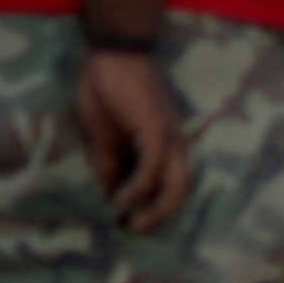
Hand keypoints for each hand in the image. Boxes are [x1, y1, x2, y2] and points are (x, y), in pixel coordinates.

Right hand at [73, 46, 189, 232]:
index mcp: (163, 148)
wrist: (111, 53)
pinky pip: (155, 167)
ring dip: (156, 209)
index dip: (148, 209)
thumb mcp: (101, 139)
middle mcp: (175, 146)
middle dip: (160, 217)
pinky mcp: (157, 129)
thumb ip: (109, 167)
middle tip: (133, 229)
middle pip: (182, 192)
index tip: (125, 223)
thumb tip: (111, 197)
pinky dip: (139, 187)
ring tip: (131, 221)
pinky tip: (120, 198)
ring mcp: (169, 138)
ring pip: (178, 185)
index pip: (166, 187)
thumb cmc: (107, 90)